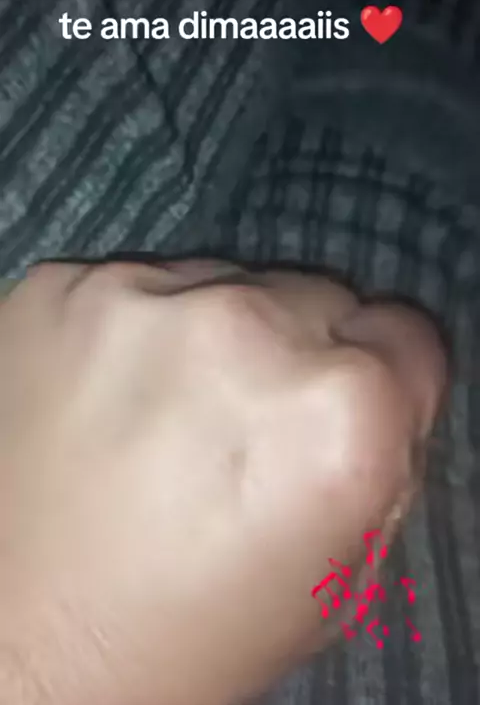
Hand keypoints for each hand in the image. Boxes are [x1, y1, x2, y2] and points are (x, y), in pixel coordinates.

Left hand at [0, 260, 445, 704]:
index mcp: (338, 417)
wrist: (13, 647)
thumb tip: (378, 386)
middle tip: (236, 430)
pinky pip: (134, 289)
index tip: (337, 412)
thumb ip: (381, 457)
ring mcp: (138, 298)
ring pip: (222, 284)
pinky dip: (130, 335)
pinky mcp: (56, 288)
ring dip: (209, 339)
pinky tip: (98, 404)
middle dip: (296, 355)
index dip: (382, 379)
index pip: (409, 334)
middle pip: (316, 297)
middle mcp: (244, 332)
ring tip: (156, 420)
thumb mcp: (335, 576)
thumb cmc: (185, 632)